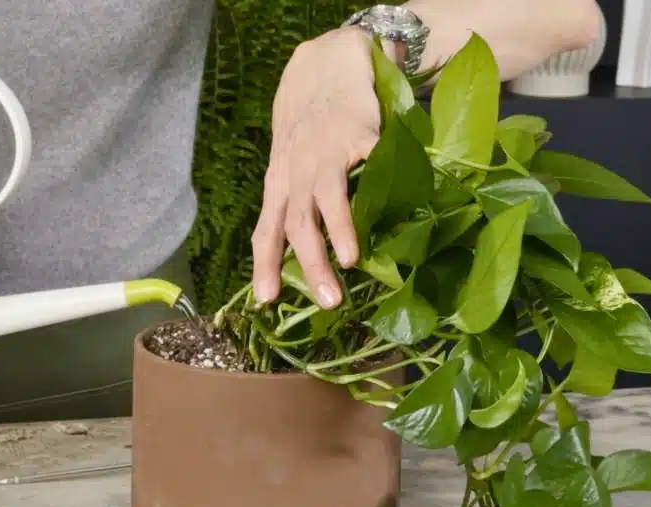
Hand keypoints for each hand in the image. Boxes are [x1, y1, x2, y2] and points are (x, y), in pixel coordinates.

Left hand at [252, 28, 380, 308]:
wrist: (329, 61)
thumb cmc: (313, 122)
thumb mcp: (296, 160)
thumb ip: (303, 199)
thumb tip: (318, 253)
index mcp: (281, 181)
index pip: (266, 229)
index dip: (264, 264)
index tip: (266, 300)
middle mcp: (296, 169)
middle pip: (295, 222)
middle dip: (309, 264)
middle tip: (328, 301)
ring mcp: (324, 151)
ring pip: (323, 198)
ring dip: (336, 232)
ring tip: (350, 263)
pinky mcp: (356, 134)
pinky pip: (363, 168)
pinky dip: (373, 191)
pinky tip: (386, 216)